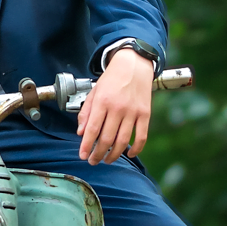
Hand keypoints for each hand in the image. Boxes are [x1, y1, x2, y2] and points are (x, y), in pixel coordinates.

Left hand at [77, 48, 153, 165]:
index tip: (82, 155)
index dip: (86, 145)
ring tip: (106, 160)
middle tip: (93, 160)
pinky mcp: (145, 114)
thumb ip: (86, 112)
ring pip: (122, 141)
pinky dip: (136, 149)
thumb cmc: (112, 78)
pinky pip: (141, 137)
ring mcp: (133, 112)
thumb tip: (81, 132)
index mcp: (102, 101)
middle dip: (98, 154)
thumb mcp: (94, 91)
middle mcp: (117, 107)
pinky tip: (129, 154)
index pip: (92, 129)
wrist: (133, 65)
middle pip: (106, 138)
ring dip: (114, 155)